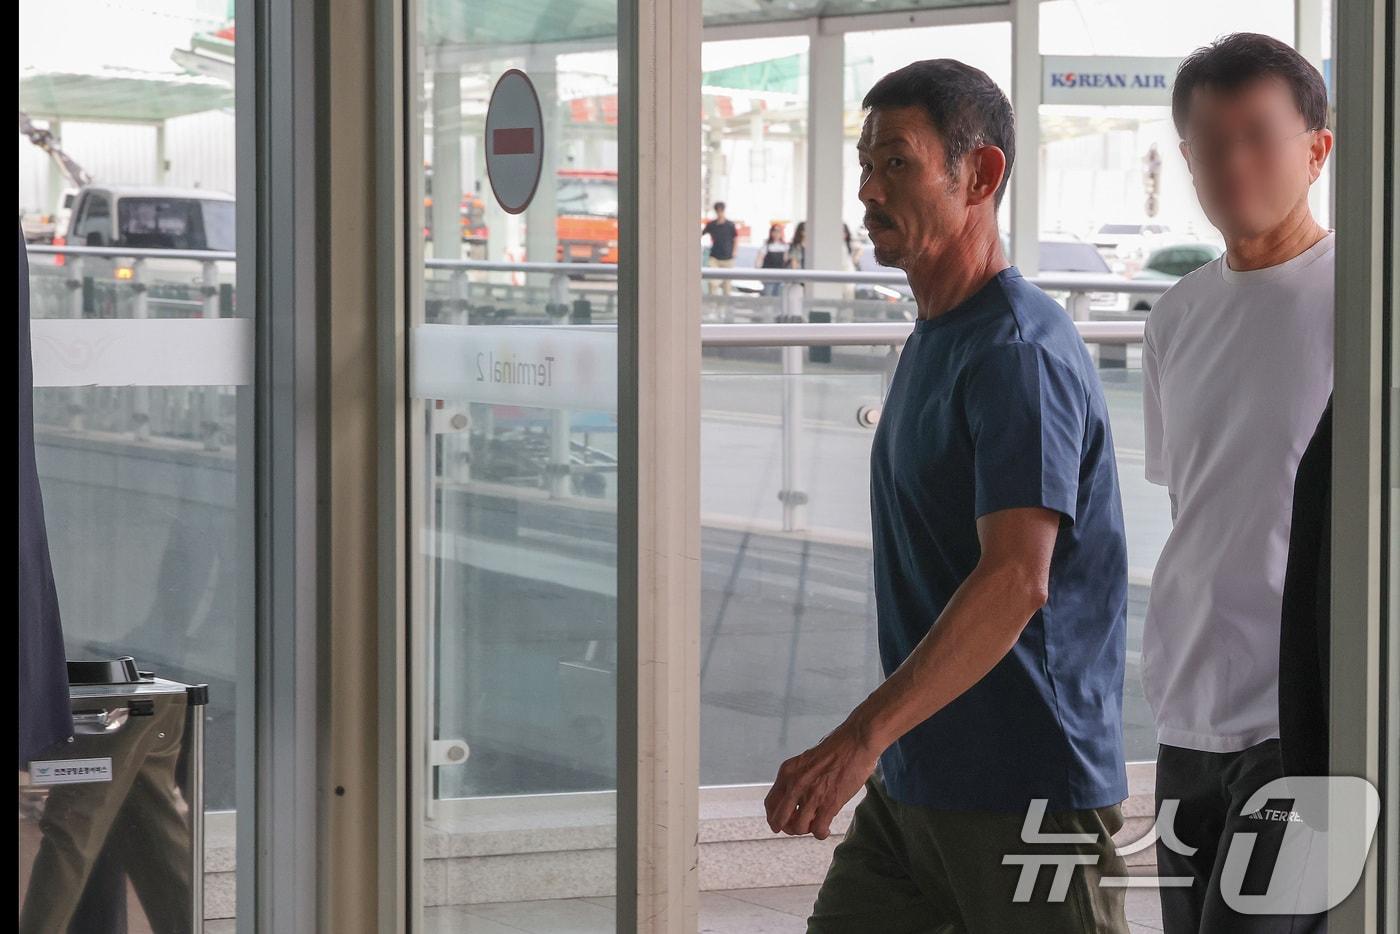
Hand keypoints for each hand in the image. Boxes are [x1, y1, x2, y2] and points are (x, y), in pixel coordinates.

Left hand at [764, 720, 880, 839]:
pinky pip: (818, 829)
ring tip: (816, 825)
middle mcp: (795, 784)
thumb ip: (798, 776)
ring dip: (807, 830)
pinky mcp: (830, 802)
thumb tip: (797, 795)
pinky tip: (826, 829)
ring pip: (799, 828)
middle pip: (780, 820)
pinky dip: (821, 833)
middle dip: (788, 828)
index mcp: (787, 772)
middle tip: (800, 827)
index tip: (781, 823)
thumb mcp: (806, 759)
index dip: (774, 818)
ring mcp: (812, 795)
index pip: (770, 803)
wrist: (856, 741)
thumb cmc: (836, 746)